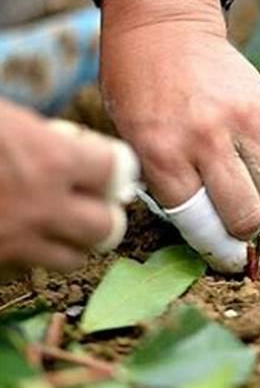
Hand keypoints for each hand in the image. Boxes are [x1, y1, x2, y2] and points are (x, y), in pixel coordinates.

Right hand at [0, 101, 136, 278]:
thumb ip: (41, 136)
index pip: (119, 171)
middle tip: (87, 199)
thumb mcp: (4, 117)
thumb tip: (66, 144)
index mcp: (52, 159)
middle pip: (108, 227)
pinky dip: (30, 255)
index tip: (107, 164)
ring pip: (74, 258)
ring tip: (54, 221)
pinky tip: (17, 234)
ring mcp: (18, 243)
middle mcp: (44, 207)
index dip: (113, 166)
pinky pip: (29, 270)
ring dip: (72, 240)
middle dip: (102, 212)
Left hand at [99, 0, 259, 271]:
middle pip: (247, 215)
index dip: (215, 248)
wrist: (167, 31)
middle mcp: (208, 137)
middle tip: (236, 226)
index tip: (226, 259)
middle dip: (243, 231)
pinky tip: (254, 162)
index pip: (201, 222)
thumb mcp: (134, 142)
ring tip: (246, 191)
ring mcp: (245, 120)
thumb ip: (169, 188)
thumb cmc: (141, 91)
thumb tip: (209, 233)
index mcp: (163, 150)